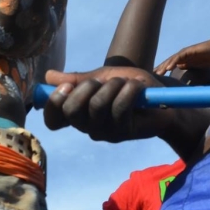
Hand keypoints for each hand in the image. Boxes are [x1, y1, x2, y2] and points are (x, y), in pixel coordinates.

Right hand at [43, 66, 172, 142]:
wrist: (161, 95)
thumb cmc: (129, 85)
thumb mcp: (102, 76)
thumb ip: (78, 79)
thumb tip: (48, 76)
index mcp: (79, 113)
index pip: (53, 120)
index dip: (53, 104)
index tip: (66, 86)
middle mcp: (87, 126)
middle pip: (71, 111)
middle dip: (86, 87)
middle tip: (100, 81)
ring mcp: (105, 132)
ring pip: (96, 106)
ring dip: (112, 86)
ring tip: (125, 83)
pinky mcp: (123, 133)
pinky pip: (119, 107)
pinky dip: (129, 90)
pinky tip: (137, 88)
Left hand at [155, 36, 209, 74]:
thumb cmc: (206, 57)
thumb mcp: (194, 64)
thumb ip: (186, 65)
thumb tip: (178, 67)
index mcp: (181, 59)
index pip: (169, 65)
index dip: (162, 70)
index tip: (155, 77)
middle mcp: (181, 55)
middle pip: (167, 62)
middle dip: (160, 69)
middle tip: (152, 76)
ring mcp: (184, 52)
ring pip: (171, 60)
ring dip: (164, 66)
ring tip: (159, 73)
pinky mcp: (188, 51)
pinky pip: (179, 57)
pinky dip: (173, 62)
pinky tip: (169, 67)